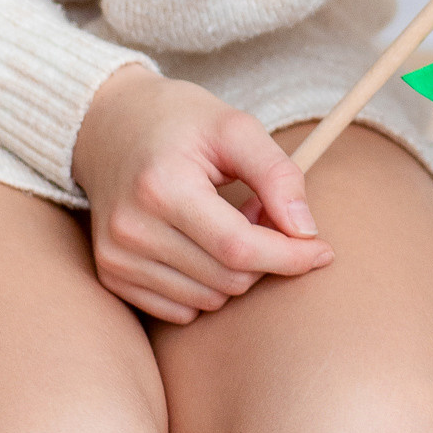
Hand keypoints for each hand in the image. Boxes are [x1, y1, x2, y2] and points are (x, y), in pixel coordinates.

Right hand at [73, 65, 332, 325]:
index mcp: (162, 187)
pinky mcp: (112, 275)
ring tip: (225, 222)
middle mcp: (132, 229)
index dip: (289, 256)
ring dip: (234, 272)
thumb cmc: (179, 121)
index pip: (239, 248)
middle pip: (228, 280)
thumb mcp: (235, 127)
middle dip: (263, 256)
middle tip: (259, 211)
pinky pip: (180, 311)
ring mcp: (116, 257)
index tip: (322, 250)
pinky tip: (200, 244)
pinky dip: (204, 286)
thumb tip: (306, 231)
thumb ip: (277, 174)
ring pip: (208, 301)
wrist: (110, 124)